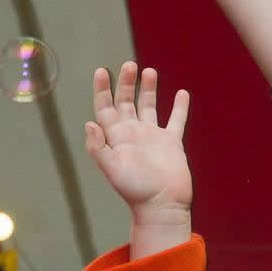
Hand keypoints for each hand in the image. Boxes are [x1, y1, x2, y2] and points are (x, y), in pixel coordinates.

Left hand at [84, 63, 190, 222]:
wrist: (162, 205)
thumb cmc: (135, 190)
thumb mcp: (112, 169)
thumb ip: (98, 147)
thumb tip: (89, 123)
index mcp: (116, 138)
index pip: (105, 109)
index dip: (102, 90)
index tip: (101, 71)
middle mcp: (132, 134)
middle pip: (126, 102)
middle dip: (126, 83)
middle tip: (129, 65)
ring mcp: (152, 137)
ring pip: (148, 106)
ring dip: (148, 89)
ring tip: (148, 71)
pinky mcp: (171, 143)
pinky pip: (175, 120)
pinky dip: (179, 107)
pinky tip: (181, 93)